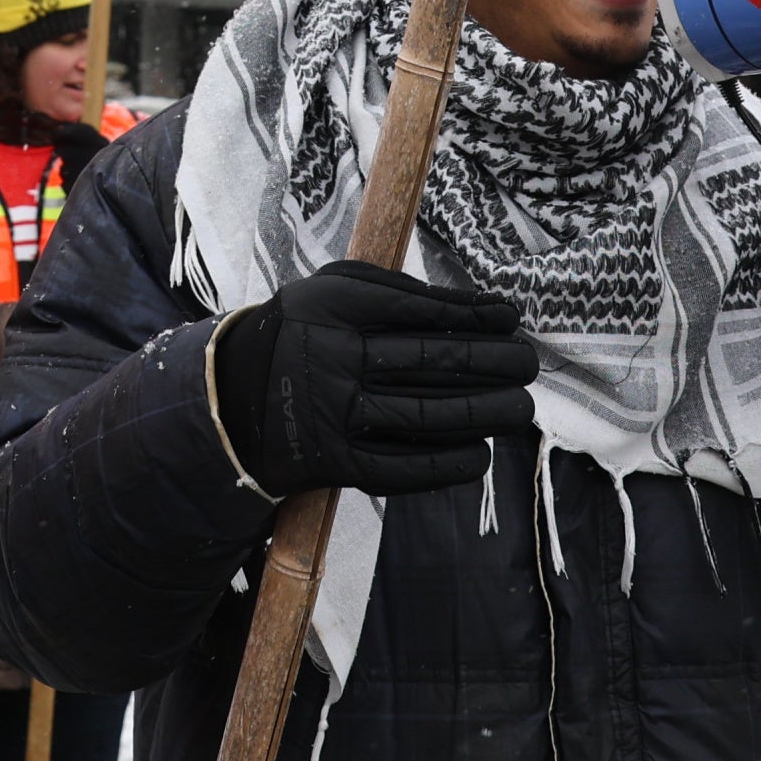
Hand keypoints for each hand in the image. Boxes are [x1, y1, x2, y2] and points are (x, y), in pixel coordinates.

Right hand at [210, 258, 535, 498]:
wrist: (233, 397)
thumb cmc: (304, 334)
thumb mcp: (329, 291)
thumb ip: (394, 291)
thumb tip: (478, 308)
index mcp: (329, 307)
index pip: (415, 310)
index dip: (470, 314)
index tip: (509, 318)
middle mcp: (330, 358)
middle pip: (428, 361)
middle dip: (491, 363)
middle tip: (528, 365)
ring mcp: (331, 414)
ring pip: (423, 416)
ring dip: (483, 414)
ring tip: (521, 409)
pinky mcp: (332, 462)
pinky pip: (398, 470)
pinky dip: (445, 465)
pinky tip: (478, 454)